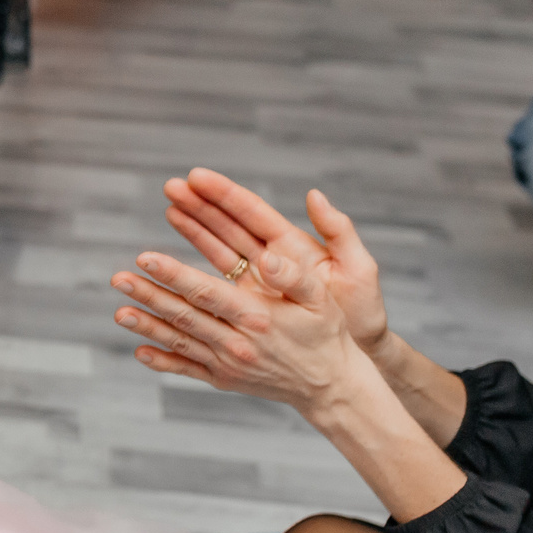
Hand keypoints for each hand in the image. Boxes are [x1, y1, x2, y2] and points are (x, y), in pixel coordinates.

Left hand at [111, 243, 374, 414]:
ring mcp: (228, 364)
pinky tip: (140, 350)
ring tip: (119, 311)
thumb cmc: (325, 332)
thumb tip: (267, 257)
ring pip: (180, 341)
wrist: (330, 384)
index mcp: (258, 317)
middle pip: (185, 315)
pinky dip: (162, 361)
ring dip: (147, 326)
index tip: (145, 258)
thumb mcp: (320, 299)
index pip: (206, 292)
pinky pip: (187, 369)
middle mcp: (237, 343)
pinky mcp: (224, 378)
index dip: (174, 274)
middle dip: (149, 295)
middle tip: (118, 277)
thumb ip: (293, 275)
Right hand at [160, 169, 387, 355]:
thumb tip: (314, 197)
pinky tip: (174, 267)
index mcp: (295, 246)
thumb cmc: (364, 313)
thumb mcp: (360, 269)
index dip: (225, 194)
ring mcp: (257, 281)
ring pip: (217, 249)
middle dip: (200, 204)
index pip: (253, 212)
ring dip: (193, 228)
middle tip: (171, 186)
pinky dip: (195, 271)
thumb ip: (339, 232)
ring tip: (169, 209)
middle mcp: (272, 259)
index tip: (197, 176)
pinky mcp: (247, 305)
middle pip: (229, 225)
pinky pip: (216, 283)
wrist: (357, 356)